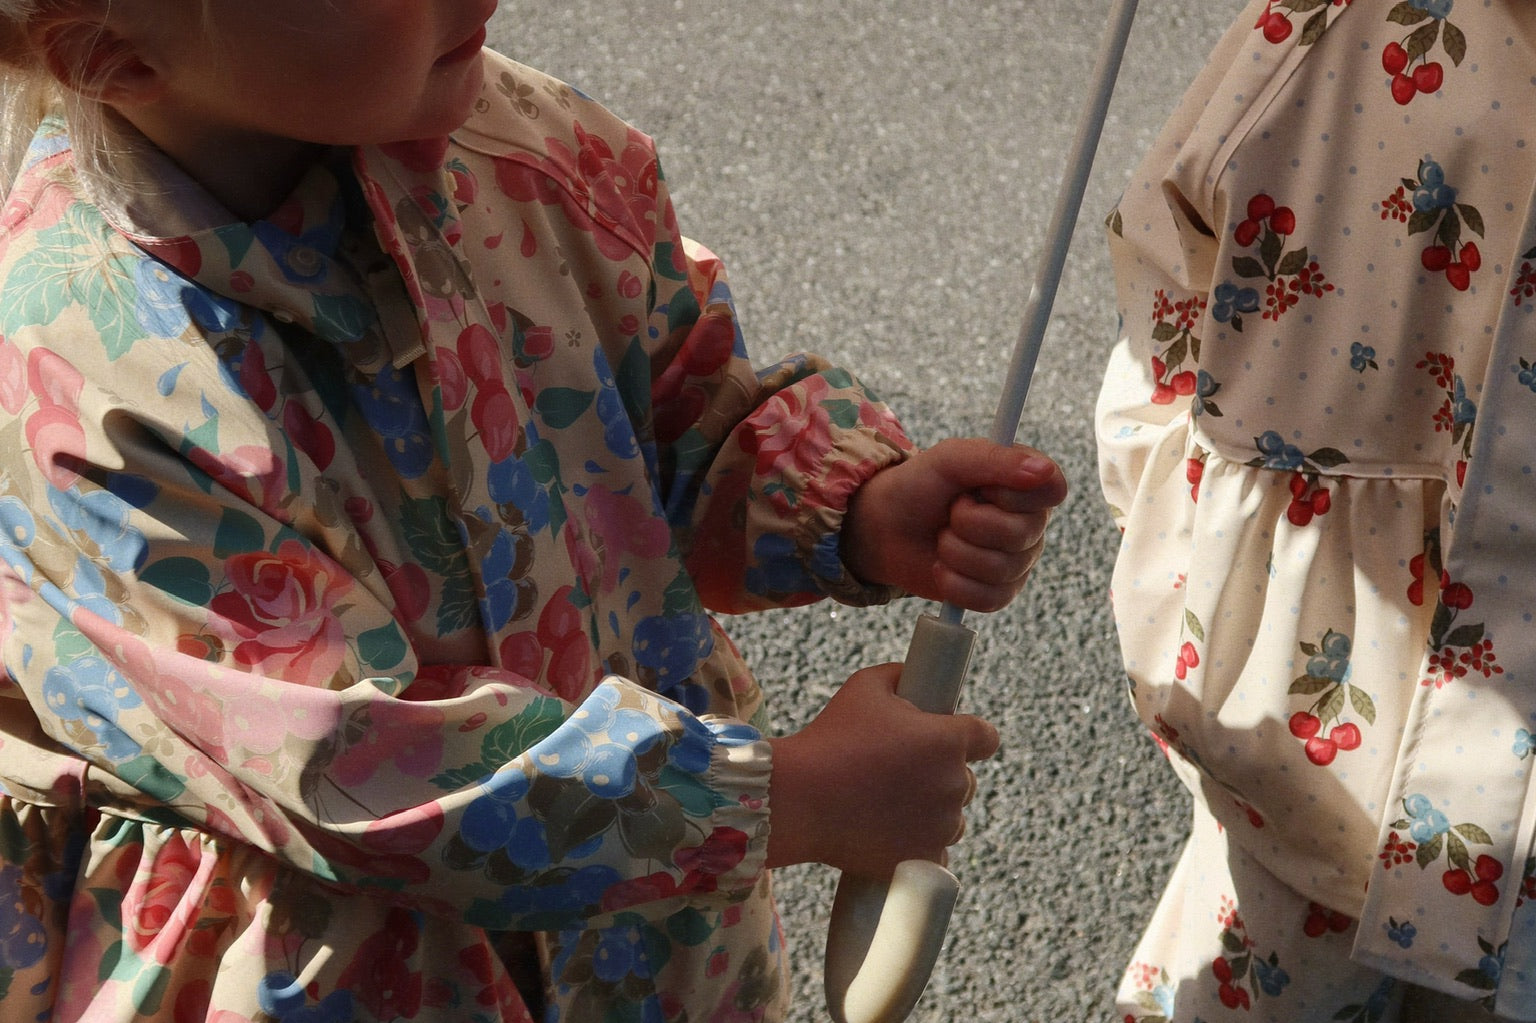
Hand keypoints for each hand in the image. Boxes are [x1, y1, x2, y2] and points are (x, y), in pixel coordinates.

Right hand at [764, 663, 998, 875]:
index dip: (970, 736)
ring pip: (952, 819)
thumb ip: (900, 675)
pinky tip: (893, 835)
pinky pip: (936, 854)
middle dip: (940, 774)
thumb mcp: (864, 686)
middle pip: (966, 779)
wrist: (799, 800)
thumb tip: (913, 676)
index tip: (951, 739)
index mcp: (948, 740)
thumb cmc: (830, 738)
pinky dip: (920, 848)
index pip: (987, 738)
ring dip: (932, 812)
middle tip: (900, 772)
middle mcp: (954, 783)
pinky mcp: (924, 860)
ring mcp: (941, 826)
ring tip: (889, 805)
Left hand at [842, 438, 1067, 611]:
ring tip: (942, 538)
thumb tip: (1044, 470)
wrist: (884, 528)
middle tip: (950, 512)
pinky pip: (989, 598)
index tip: (981, 487)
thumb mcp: (950, 459)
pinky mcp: (999, 593)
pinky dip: (954, 583)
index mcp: (1027, 483)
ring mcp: (1018, 561)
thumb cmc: (919, 485)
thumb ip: (995, 459)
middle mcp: (1031, 522)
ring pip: (1000, 568)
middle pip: (1020, 532)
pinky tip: (942, 567)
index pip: (1052, 489)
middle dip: (968, 522)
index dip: (1012, 493)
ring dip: (955, 552)